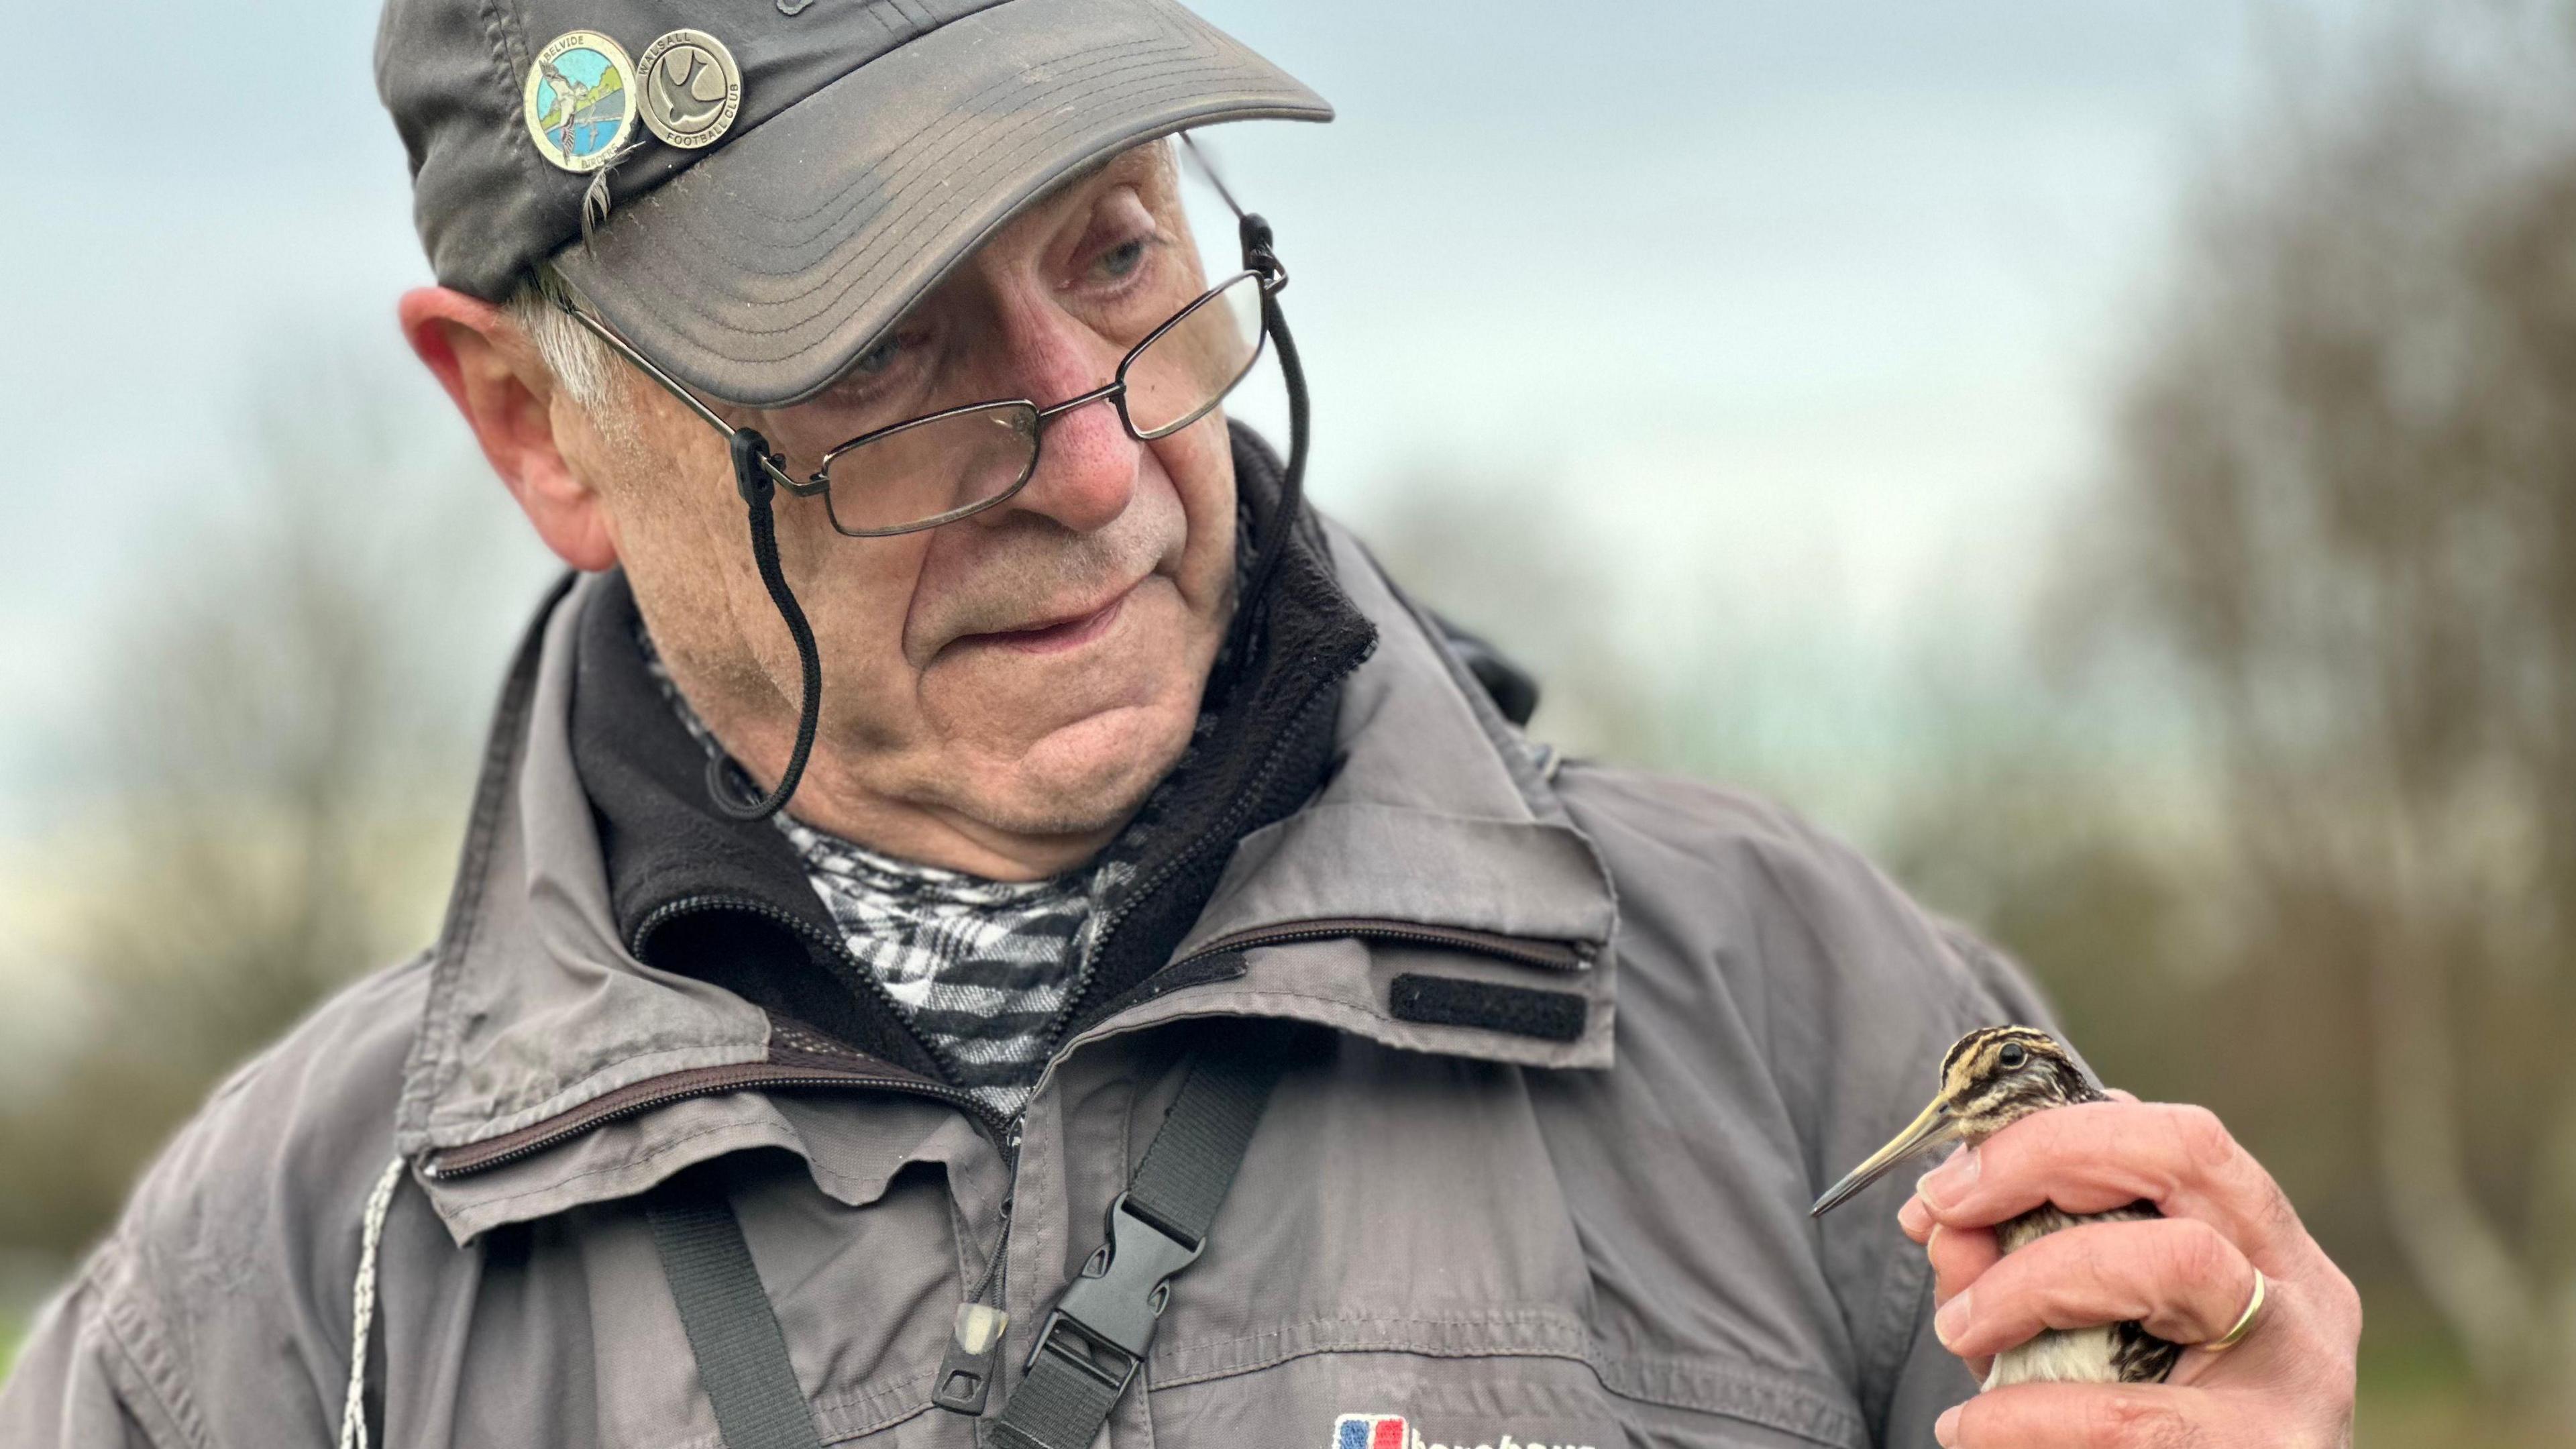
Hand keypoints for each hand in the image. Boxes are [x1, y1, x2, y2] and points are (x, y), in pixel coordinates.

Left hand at [1896, 1096, 2359, 1447]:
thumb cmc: (2142, 1426)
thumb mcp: (2074, 1335)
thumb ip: (2014, 1269)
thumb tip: (1936, 1221)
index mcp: (2258, 1242)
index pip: (2169, 1134)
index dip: (2049, 1134)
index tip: (1947, 1181)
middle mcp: (2301, 1286)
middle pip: (2187, 1153)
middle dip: (2045, 1159)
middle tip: (1944, 1211)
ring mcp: (2299, 1367)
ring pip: (2181, 1258)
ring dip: (2036, 1281)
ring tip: (1958, 1331)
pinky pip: (2133, 1414)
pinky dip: (2030, 1413)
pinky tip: (1971, 1427)